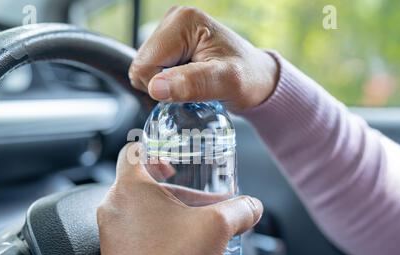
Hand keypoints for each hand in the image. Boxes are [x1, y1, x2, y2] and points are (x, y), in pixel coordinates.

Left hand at [97, 143, 262, 254]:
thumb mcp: (216, 228)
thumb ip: (239, 211)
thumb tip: (252, 206)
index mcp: (129, 188)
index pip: (131, 151)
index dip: (152, 149)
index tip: (169, 160)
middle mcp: (113, 207)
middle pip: (139, 182)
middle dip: (169, 186)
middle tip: (189, 191)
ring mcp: (110, 232)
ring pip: (136, 207)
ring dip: (163, 208)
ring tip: (190, 219)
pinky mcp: (114, 254)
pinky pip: (132, 230)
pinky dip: (153, 228)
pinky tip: (178, 242)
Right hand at [129, 6, 278, 110]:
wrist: (258, 78)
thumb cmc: (248, 78)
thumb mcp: (226, 83)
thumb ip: (193, 84)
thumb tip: (156, 88)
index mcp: (183, 22)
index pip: (144, 65)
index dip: (163, 86)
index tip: (191, 89)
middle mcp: (173, 20)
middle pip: (141, 66)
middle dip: (164, 86)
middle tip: (194, 87)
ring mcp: (170, 32)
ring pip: (144, 71)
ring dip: (166, 85)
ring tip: (194, 83)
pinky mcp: (171, 44)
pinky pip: (152, 71)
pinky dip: (167, 83)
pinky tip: (187, 81)